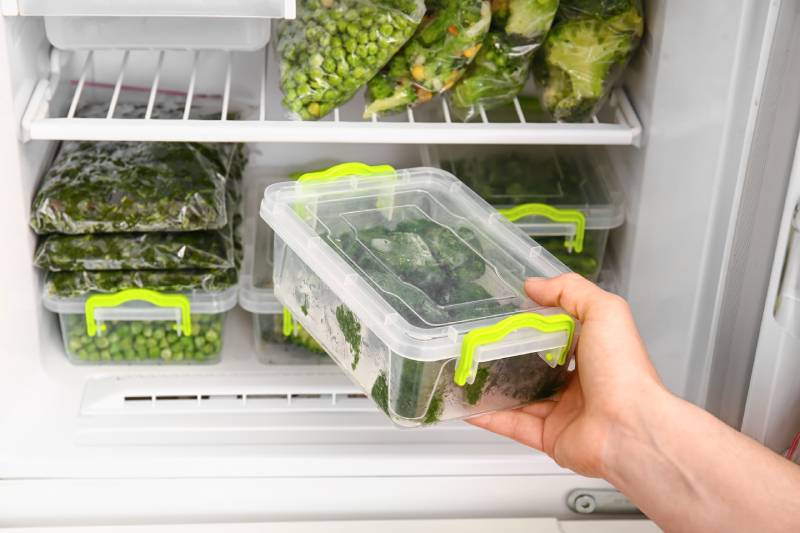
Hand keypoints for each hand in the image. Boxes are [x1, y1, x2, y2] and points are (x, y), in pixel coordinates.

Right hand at [468, 273, 666, 478]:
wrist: (629, 428)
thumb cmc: (624, 371)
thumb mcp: (603, 311)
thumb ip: (569, 290)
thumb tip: (535, 284)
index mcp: (595, 354)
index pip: (560, 334)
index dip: (534, 324)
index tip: (507, 313)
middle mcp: (581, 384)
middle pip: (537, 367)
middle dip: (510, 357)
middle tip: (482, 344)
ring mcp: (565, 412)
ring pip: (522, 397)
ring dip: (495, 387)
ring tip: (469, 373)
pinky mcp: (551, 438)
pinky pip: (514, 425)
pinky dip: (490, 417)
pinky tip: (470, 406)